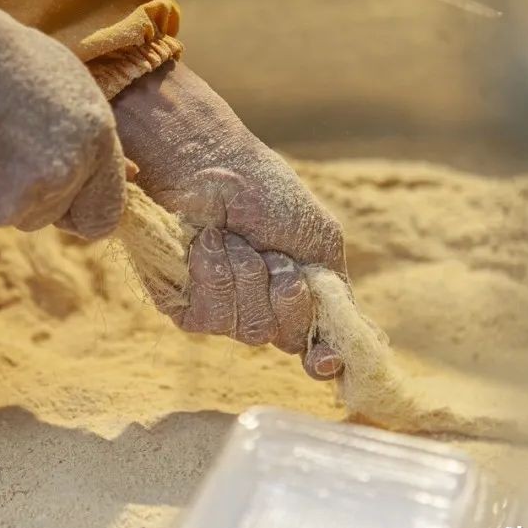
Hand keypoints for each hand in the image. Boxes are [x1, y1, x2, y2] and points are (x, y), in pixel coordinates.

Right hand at [0, 0, 124, 237]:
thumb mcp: (62, 79)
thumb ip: (91, 137)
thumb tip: (129, 176)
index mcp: (93, 139)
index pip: (105, 215)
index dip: (81, 202)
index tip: (61, 185)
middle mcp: (61, 176)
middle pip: (54, 214)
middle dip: (34, 188)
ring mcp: (11, 201)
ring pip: (11, 215)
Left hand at [112, 61, 345, 378]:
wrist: (212, 166)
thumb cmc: (267, 195)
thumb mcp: (319, 241)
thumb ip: (334, 292)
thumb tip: (344, 347)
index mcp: (296, 301)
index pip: (314, 351)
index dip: (321, 360)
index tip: (322, 359)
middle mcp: (260, 312)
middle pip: (283, 338)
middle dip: (285, 291)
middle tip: (274, 254)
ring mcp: (221, 312)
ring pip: (248, 328)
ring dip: (249, 274)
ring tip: (237, 238)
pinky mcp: (183, 306)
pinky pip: (209, 316)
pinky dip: (216, 273)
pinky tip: (210, 245)